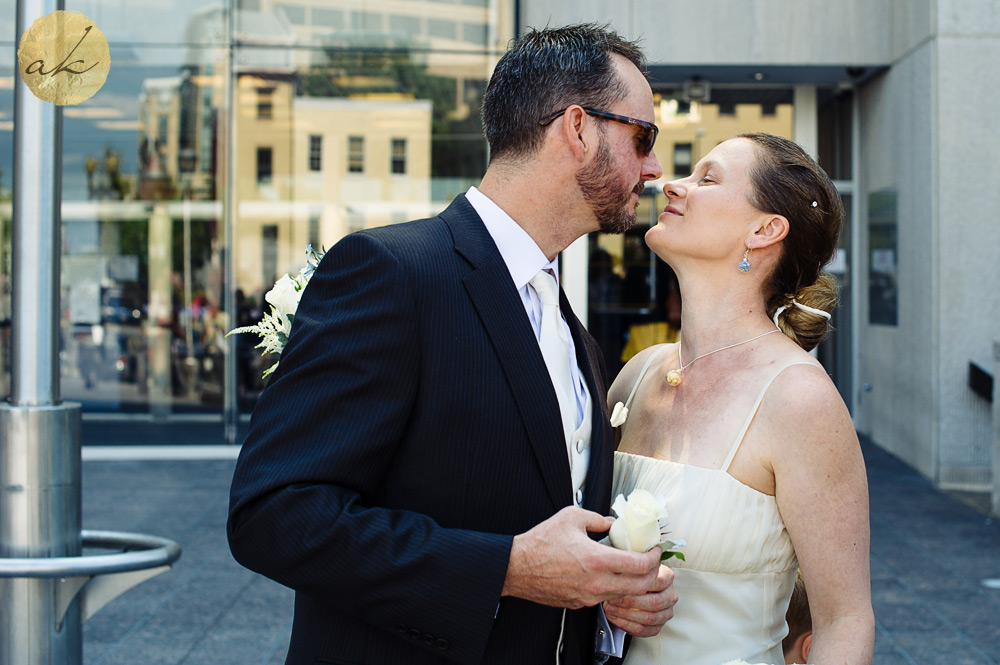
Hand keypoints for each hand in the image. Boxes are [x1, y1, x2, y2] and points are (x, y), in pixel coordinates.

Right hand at [501, 506, 661, 609]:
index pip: (641, 565)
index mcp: (598, 560)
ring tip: (629, 567)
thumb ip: (598, 518)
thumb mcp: (571, 517)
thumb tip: (611, 522)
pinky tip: (607, 575)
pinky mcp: (580, 603)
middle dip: (651, 574)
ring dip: (633, 582)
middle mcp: (597, 583)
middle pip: (640, 586)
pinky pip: (605, 598)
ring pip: (624, 594)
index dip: (654, 557)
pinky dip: (613, 588)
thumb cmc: (540, 543)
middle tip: (650, 561)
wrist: (517, 568)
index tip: (654, 549)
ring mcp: (589, 596)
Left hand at [603, 563, 676, 636]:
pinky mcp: (657, 626)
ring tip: (610, 608)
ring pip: (650, 618)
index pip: (660, 582)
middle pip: (655, 602)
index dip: (638, 585)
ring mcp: (666, 613)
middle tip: (612, 599)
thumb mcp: (630, 565)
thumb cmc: (628, 574)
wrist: (629, 587)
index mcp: (667, 577)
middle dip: (630, 602)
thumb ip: (631, 563)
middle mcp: (670, 595)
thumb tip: (624, 563)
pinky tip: (614, 617)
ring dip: (626, 614)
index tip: (618, 584)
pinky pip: (643, 630)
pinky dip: (626, 625)